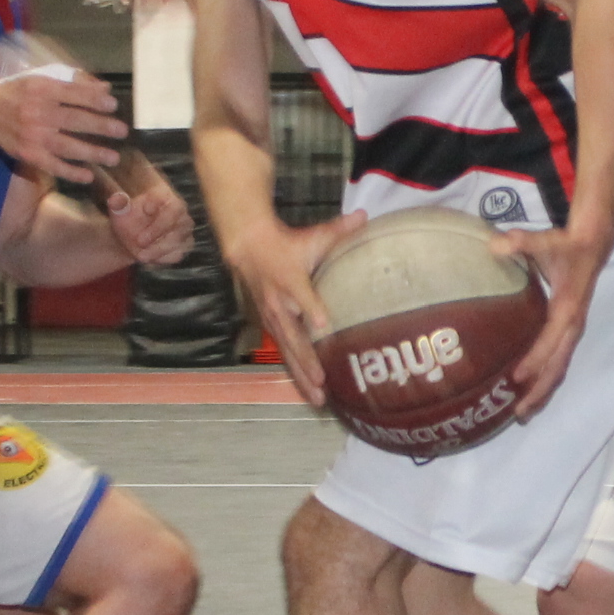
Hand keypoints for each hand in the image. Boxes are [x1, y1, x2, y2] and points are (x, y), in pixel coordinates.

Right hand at [0, 67, 129, 183]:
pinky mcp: (28, 154)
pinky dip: (71, 172)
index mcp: (42, 90)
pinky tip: (88, 175)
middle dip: (101, 126)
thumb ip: (74, 83)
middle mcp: (37, 112)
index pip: (73, 94)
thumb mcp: (43, 79)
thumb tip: (105, 90)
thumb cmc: (21, 92)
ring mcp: (32, 136)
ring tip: (113, 158)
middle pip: (74, 120)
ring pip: (67, 146)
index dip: (94, 100)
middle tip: (122, 131)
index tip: (113, 105)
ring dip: (92, 153)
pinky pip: (53, 165)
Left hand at [104, 173, 193, 268]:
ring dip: (157, 249)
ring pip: (176, 239)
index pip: (163, 197)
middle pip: (173, 219)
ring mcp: (184, 228)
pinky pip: (177, 253)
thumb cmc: (130, 219)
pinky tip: (148, 256)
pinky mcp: (186, 244)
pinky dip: (162, 257)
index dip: (156, 202)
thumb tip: (115, 200)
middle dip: (156, 231)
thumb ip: (118, 204)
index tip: (146, 209)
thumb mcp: (120, 210)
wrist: (134, 237)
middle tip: (139, 241)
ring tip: (140, 255)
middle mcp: (179, 210)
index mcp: (163, 196)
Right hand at [224, 215, 364, 409]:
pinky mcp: (272, 326)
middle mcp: (279, 305)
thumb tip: (365, 216)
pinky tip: (308, 389)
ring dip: (302, 376)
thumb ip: (340, 230)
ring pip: (287, 352)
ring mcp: (273, 318)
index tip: (323, 324)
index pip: (301, 295)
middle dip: (308, 362)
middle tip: (323, 383)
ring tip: (317, 398)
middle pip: (293, 337)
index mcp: (290, 280)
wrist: (248, 248)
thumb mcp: (312, 236)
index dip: (311, 308)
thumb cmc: (286, 244)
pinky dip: (295, 372)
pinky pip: (284, 352)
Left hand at [489, 222, 613, 420]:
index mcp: (566, 309)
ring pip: (559, 369)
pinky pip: (558, 361)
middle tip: (517, 413)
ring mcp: (572, 332)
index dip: (534, 360)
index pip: (550, 341)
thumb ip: (521, 241)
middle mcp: (572, 326)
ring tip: (522, 414)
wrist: (592, 246)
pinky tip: (528, 392)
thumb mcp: (545, 240)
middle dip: (539, 391)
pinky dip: (545, 380)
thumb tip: (496, 243)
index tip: (515, 378)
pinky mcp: (568, 332)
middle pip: (558, 366)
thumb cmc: (565, 245)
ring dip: (543, 392)